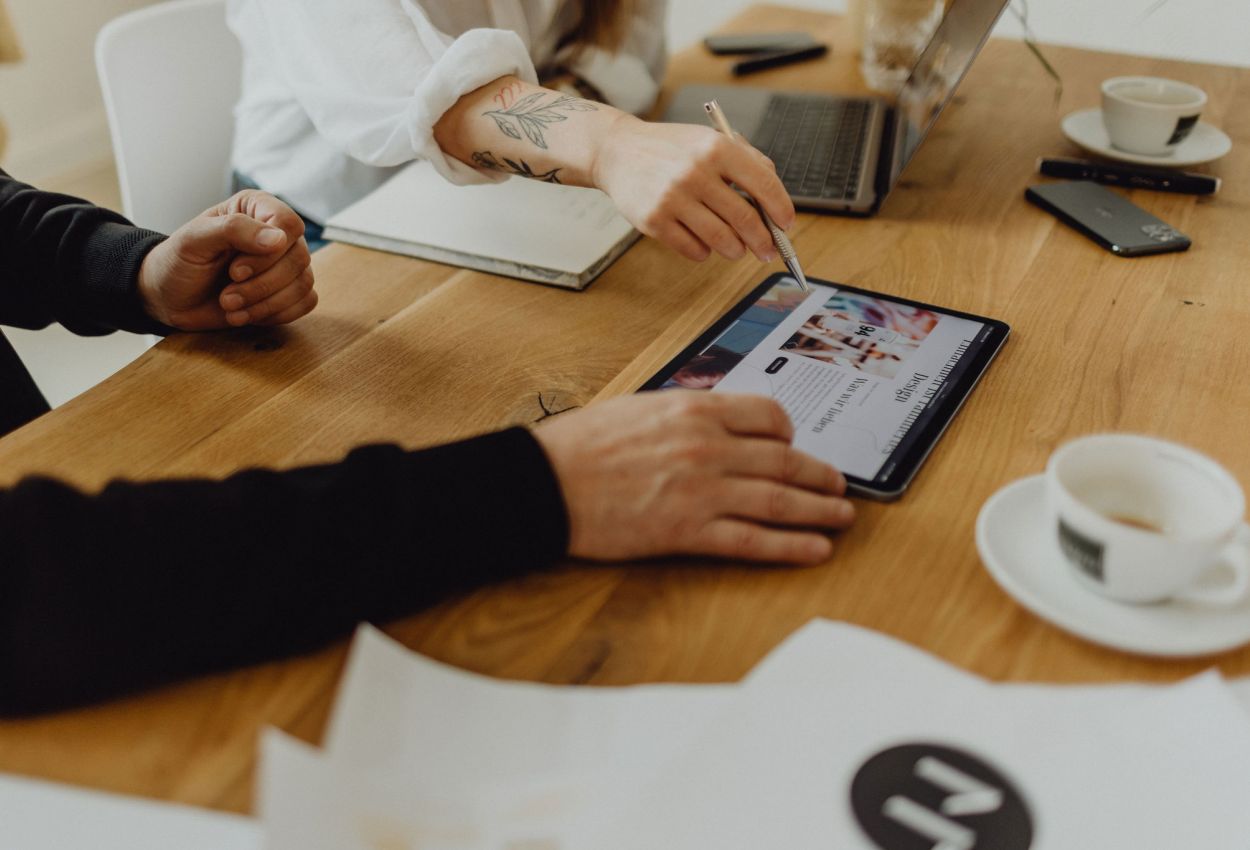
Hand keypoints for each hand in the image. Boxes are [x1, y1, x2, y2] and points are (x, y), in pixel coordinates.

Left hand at [138, 190, 315, 329]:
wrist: (171, 298)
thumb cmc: (179, 262)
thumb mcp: (194, 240)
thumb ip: (234, 229)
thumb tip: (279, 239)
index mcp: (257, 208)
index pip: (288, 224)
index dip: (268, 253)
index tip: (235, 271)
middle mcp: (277, 233)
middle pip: (298, 258)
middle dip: (261, 285)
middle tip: (226, 296)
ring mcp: (285, 264)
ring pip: (303, 284)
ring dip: (265, 304)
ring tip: (230, 307)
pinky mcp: (289, 291)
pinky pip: (305, 303)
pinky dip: (276, 314)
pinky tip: (247, 314)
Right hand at [533, 391, 854, 563]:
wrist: (546, 483)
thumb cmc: (581, 445)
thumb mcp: (639, 406)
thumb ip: (685, 413)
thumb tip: (717, 421)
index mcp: (696, 409)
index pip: (770, 417)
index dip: (791, 434)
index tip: (795, 445)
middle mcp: (710, 447)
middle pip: (786, 460)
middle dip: (821, 475)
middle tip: (839, 486)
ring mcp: (704, 491)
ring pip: (781, 500)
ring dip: (819, 511)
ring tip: (842, 518)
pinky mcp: (690, 532)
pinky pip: (754, 540)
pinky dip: (791, 546)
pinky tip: (815, 549)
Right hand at [591, 116, 795, 262]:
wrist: (618, 152)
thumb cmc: (670, 149)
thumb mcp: (709, 140)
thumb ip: (746, 160)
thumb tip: (775, 198)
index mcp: (716, 148)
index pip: (764, 184)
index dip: (781, 209)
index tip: (786, 225)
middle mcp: (695, 172)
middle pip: (745, 219)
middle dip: (763, 241)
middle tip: (768, 250)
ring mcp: (673, 198)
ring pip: (721, 240)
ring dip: (736, 250)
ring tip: (737, 249)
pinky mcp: (654, 221)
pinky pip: (693, 249)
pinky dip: (705, 252)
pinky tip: (704, 244)